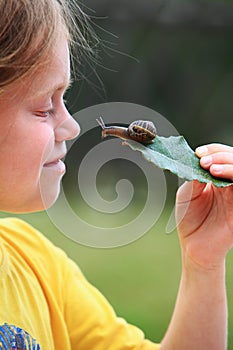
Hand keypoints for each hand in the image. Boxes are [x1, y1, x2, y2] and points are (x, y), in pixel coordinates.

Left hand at [176, 143, 232, 269]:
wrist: (193, 247)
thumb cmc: (189, 220)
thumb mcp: (187, 193)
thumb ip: (195, 177)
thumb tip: (201, 161)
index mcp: (218, 179)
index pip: (223, 157)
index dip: (214, 151)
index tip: (199, 153)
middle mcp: (230, 185)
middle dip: (220, 155)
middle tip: (203, 160)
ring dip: (228, 163)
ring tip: (210, 167)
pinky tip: (217, 176)